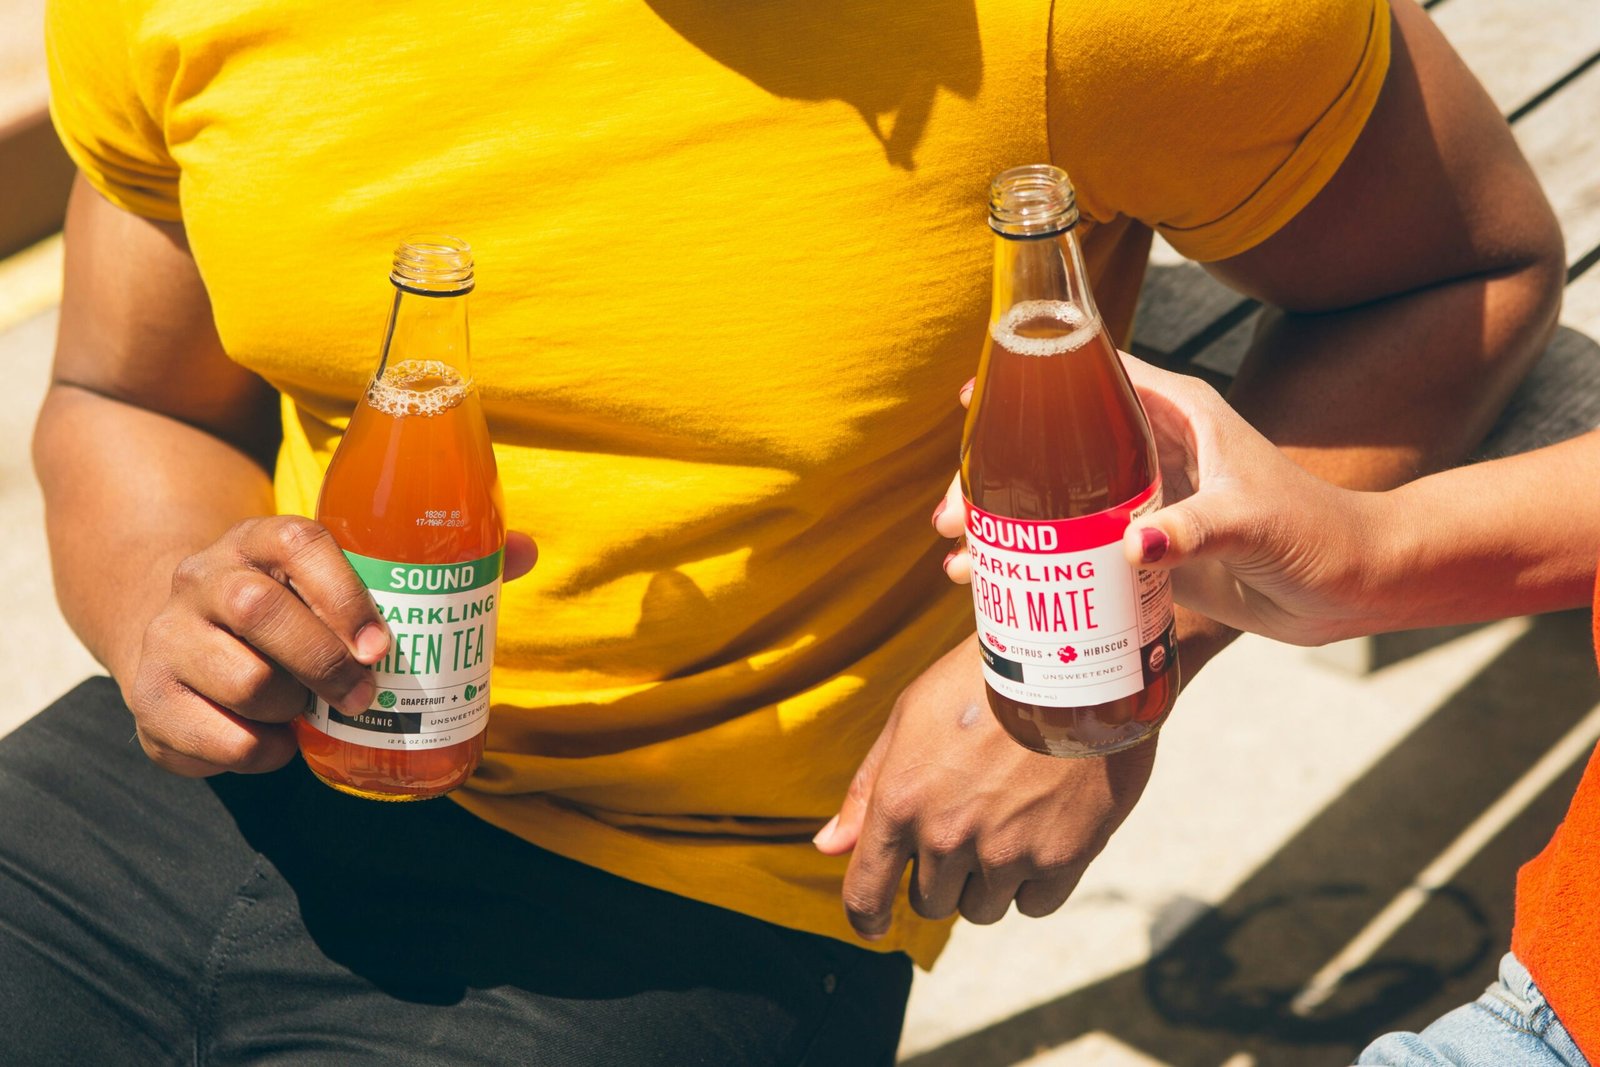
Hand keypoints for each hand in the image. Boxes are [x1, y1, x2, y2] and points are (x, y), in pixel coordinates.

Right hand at [126, 517, 536, 775]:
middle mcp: (205, 577)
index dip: (344, 592)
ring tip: (314, 712)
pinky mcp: (148, 697)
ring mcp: (169, 635)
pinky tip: (276, 743)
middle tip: (364, 693)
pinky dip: (252, 751)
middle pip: (256, 607)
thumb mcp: (345, 579)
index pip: (298, 540)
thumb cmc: (298, 610)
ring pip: (234, 676)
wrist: (186, 634)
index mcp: (262, 540)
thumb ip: (432, 569)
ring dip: (288, 706)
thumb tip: (523, 552)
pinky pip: (205, 735)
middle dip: (322, 660)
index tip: (383, 644)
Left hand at [813, 636, 1157, 937]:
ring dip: (988, 881)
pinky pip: (1033, 905)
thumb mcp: (909, 719)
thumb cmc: (983, 680)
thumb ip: (868, 790)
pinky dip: (1034, 881)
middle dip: (941, 875)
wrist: (1075, 663)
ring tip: (1008, 820)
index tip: (873, 926)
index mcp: (900, 802)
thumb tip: (827, 847)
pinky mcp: (1061, 858)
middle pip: (931, 903)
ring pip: (982, 908)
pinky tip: (1042, 831)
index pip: (866, 895)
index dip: (864, 919)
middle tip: (968, 824)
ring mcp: (1006, 852)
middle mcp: (947, 837)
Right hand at [936, 357, 1376, 646]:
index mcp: (1177, 413)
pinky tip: (996, 589)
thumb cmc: (1317, 534)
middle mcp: (1154, 449)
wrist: (1353, 589)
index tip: (973, 401)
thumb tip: (1133, 546)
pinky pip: (1077, 550)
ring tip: (959, 555)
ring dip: (1006, 526)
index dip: (1029, 380)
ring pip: (1057, 501)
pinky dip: (1036, 565)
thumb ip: (1196, 529)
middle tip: (953, 514)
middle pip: (1055, 447)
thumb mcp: (1253, 523)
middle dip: (998, 476)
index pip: (1090, 375)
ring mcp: (1146, 499)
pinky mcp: (1150, 548)